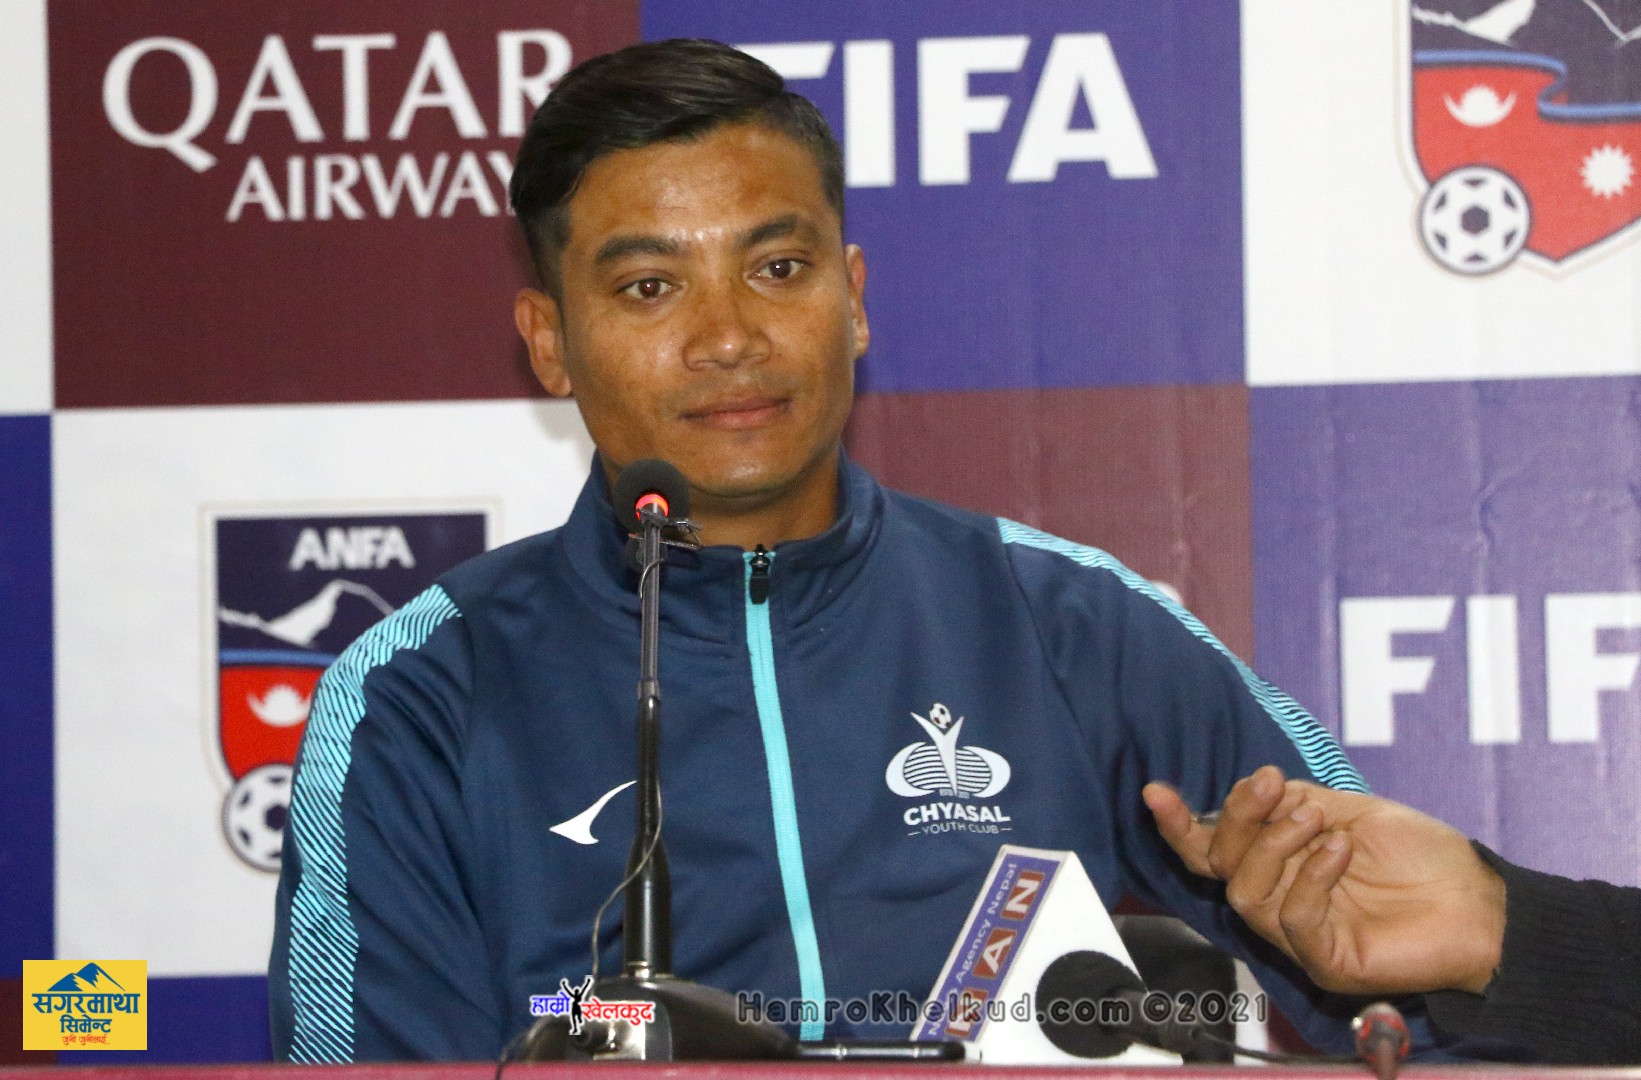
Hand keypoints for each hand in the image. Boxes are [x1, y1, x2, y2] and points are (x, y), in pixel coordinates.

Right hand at [1142, 766, 1505, 995]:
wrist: (1484, 903)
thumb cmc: (1424, 859)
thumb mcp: (1347, 811)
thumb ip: (1292, 803)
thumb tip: (1247, 790)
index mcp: (1281, 866)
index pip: (1213, 852)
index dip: (1180, 825)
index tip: (1156, 791)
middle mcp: (1282, 901)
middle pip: (1221, 867)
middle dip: (1238, 820)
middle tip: (1270, 785)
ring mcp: (1302, 936)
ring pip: (1247, 893)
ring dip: (1274, 845)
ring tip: (1315, 819)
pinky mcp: (1327, 961)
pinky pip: (1293, 920)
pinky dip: (1310, 876)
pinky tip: (1340, 850)